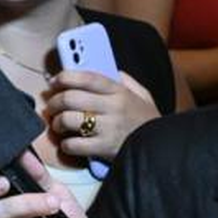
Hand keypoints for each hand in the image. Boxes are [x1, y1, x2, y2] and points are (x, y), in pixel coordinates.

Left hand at [45, 70, 159, 160]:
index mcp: (119, 91)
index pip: (86, 77)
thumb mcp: (142, 95)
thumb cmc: (147, 121)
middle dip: (54, 102)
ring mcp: (108, 128)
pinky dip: (66, 144)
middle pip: (70, 98)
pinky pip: (73, 144)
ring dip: (57, 123)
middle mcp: (113, 107)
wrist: (165, 148)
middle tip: (52, 107)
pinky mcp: (105, 149)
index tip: (54, 82)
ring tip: (59, 125)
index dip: (64, 77)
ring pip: (68, 119)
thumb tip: (105, 68)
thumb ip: (124, 80)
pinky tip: (69, 143)